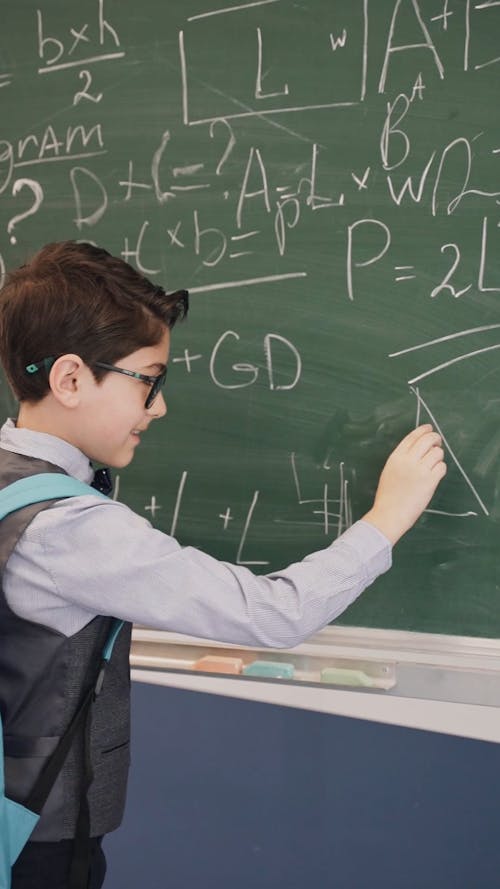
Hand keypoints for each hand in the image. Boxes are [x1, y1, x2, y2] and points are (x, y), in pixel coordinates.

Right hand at [362, 424, 446, 544]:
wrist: (389, 514)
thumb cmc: (388, 496)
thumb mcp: (389, 471)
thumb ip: (402, 459)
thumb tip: (419, 449)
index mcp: (396, 457)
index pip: (412, 436)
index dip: (423, 430)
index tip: (429, 429)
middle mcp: (408, 460)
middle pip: (428, 440)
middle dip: (435, 439)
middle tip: (437, 443)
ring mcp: (420, 470)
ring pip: (437, 452)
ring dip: (438, 457)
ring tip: (433, 465)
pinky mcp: (430, 481)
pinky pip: (442, 467)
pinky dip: (441, 469)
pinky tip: (435, 475)